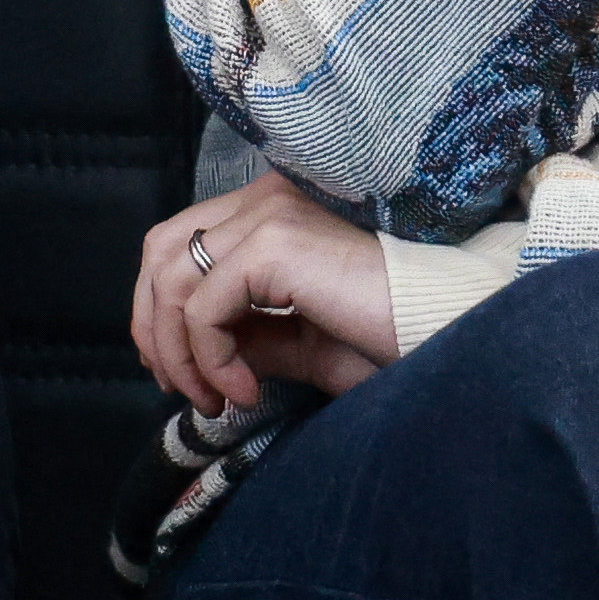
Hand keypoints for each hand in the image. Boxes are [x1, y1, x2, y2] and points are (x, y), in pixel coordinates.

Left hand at [132, 175, 403, 412]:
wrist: (443, 329)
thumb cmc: (387, 336)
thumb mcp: (299, 342)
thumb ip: (246, 336)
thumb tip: (192, 354)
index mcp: (270, 209)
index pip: (178, 244)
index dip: (160, 312)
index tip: (180, 375)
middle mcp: (263, 198)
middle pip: (160, 253)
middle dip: (155, 330)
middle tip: (182, 391)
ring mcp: (267, 214)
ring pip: (172, 282)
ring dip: (181, 355)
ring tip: (218, 400)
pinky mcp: (274, 242)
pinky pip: (202, 308)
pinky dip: (210, 360)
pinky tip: (247, 392)